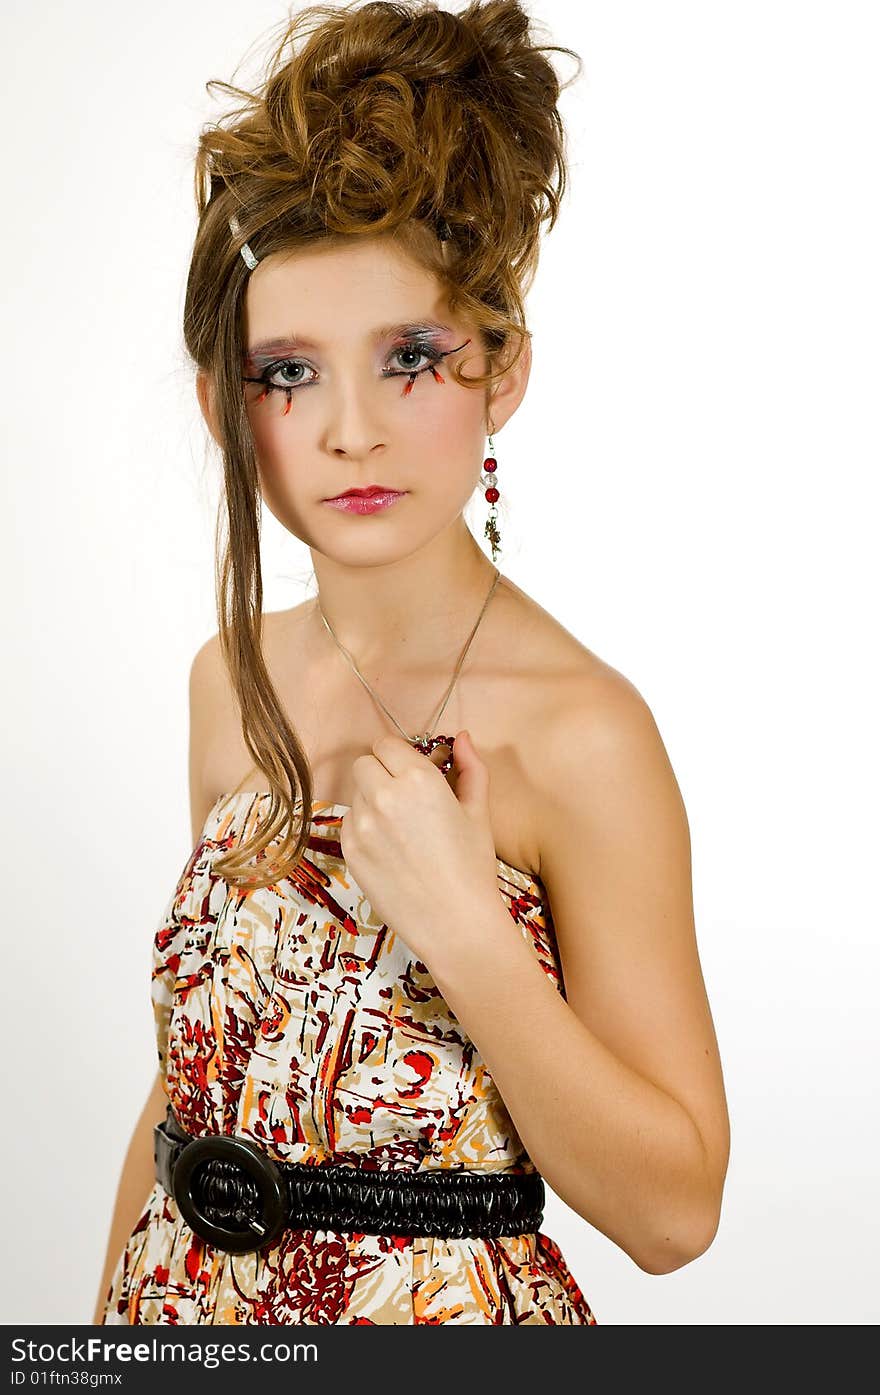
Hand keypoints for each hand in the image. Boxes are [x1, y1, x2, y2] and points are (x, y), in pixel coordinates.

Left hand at [339, 729, 503, 973]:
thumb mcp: (479, 812)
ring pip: (355, 794)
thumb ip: (471, 768)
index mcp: (418, 779)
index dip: (399, 756)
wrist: (455, 923)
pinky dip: (364, 828)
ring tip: (400, 828)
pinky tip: (390, 848)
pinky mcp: (350, 851)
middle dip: (381, 773)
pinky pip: (349, 823)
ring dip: (371, 800)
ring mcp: (362, 824)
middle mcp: (384, 795)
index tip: (411, 772)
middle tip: (404, 796)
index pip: (386, 744)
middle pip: (363, 763)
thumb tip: (463, 737)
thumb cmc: (472, 867)